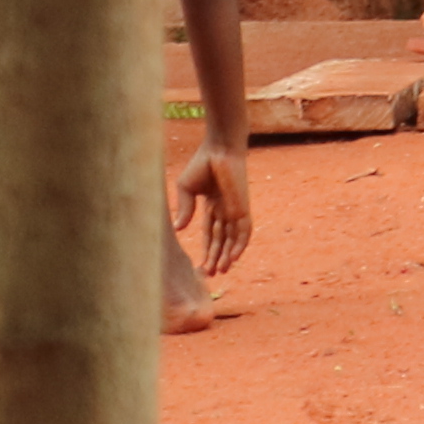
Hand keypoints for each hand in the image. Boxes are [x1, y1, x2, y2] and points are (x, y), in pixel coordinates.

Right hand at [171, 141, 251, 278]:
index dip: (208, 249)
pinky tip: (233, 258)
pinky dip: (240, 243)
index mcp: (213, 204)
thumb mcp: (186, 189)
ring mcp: (235, 207)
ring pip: (233, 237)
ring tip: (221, 271)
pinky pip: (244, 228)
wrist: (218, 148)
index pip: (211, 232)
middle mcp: (226, 208)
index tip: (201, 266)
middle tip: (211, 275)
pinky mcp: (242, 205)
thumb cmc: (202, 163)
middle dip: (217, 256)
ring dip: (227, 255)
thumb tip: (179, 230)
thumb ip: (185, 208)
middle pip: (222, 238)